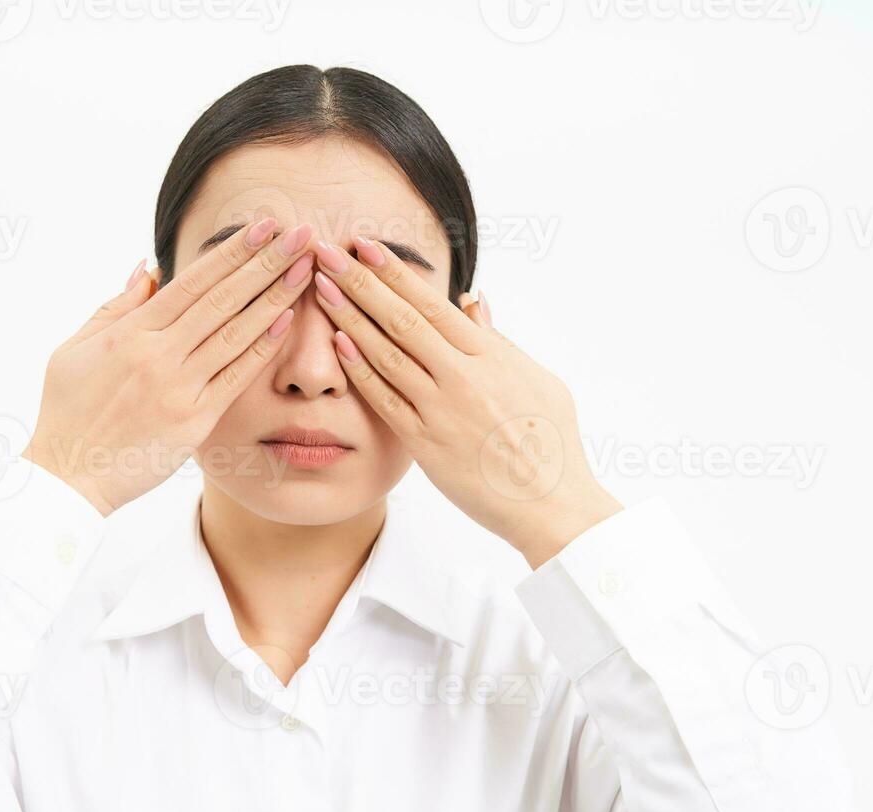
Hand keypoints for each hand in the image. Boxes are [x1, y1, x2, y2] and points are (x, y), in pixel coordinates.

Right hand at [22, 219, 315, 514]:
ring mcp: (179, 388)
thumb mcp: (74, 349)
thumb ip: (115, 308)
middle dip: (265, 263)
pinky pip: (235, 378)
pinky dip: (261, 349)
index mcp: (130, 332)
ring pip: (236, 334)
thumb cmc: (66, 412)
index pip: (192, 281)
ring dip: (275, 298)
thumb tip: (147, 269)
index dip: (232, 251)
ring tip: (304, 269)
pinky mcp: (194, 422)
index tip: (264, 226)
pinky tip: (287, 321)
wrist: (68, 476)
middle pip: (222, 300)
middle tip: (301, 234)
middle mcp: (158, 355)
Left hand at [311, 236, 622, 568]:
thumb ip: (497, 339)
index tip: (364, 245)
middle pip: (401, 318)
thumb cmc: (552, 441)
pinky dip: (361, 370)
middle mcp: (463, 376)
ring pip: (386, 353)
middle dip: (360, 281)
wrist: (552, 504)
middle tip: (326, 251)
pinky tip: (337, 343)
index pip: (432, 303)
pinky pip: (386, 400)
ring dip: (350, 317)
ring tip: (320, 287)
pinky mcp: (426, 444)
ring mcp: (442, 410)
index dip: (394, 272)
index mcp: (491, 356)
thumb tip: (471, 299)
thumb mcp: (536, 379)